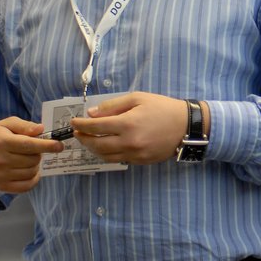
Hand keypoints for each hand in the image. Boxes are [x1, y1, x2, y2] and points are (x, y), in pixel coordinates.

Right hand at [0, 118, 63, 193]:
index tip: (60, 145)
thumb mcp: (8, 124)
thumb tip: (41, 129)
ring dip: (35, 165)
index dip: (46, 145)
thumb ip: (25, 126)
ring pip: (32, 172)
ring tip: (26, 158)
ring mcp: (0, 175)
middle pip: (33, 159)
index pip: (28, 145)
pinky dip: (33, 178)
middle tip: (31, 149)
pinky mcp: (1, 186)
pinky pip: (27, 186)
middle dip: (38, 153)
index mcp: (1, 142)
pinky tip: (28, 170)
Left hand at [68, 92, 199, 164]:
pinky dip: (107, 154)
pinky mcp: (140, 161)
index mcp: (127, 123)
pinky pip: (118, 160)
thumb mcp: (138, 98)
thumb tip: (92, 114)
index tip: (73, 122)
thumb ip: (113, 106)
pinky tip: (106, 146)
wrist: (186, 126)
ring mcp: (135, 154)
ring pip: (105, 156)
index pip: (95, 127)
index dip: (81, 125)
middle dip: (83, 139)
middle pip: (96, 145)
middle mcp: (129, 142)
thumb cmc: (162, 108)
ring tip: (89, 140)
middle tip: (78, 133)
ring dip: (93, 149)